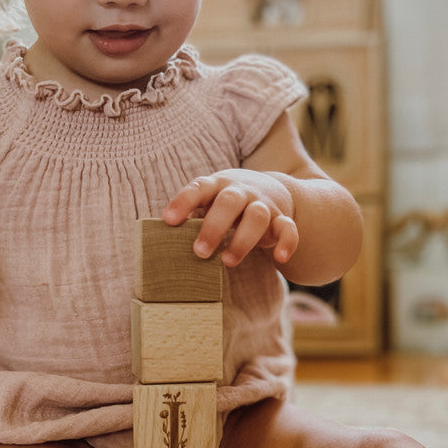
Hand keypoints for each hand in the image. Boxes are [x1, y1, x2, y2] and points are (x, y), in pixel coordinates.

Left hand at [163, 170, 298, 266]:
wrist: (271, 188)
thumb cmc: (227, 202)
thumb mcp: (209, 201)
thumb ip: (193, 216)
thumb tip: (159, 245)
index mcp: (217, 185)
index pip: (198, 188)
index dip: (183, 202)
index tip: (168, 220)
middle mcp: (241, 191)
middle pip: (229, 202)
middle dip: (214, 227)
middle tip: (199, 252)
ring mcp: (263, 204)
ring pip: (257, 216)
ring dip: (243, 239)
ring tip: (227, 262)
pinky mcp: (282, 218)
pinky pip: (288, 228)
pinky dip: (287, 242)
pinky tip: (279, 259)